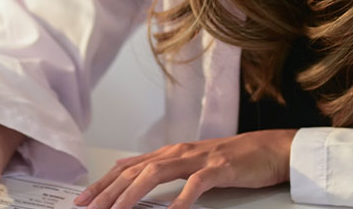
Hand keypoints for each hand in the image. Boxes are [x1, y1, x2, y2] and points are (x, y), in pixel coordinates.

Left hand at [74, 129, 296, 208]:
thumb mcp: (191, 164)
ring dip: (133, 193)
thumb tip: (131, 178)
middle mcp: (177, 153)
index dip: (103, 183)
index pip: (126, 167)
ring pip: (156, 174)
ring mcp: (197, 159)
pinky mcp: (219, 168)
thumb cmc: (231, 160)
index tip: (83, 199)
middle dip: (108, 191)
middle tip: (89, 208)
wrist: (269, 149)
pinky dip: (181, 199)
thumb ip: (163, 169)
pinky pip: (196, 184)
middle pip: (134, 171)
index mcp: (169, 153)